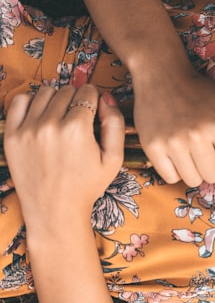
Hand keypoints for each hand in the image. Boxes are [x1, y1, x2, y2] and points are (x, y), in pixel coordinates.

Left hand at [4, 85, 123, 228]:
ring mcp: (27, 130)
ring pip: (44, 93)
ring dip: (55, 99)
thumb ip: (115, 123)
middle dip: (76, 99)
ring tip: (60, 116)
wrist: (55, 211)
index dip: (94, 99)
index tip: (93, 110)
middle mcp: (50, 125)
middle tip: (78, 117)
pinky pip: (19, 101)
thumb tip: (105, 97)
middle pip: (67, 91)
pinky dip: (30, 101)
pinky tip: (40, 115)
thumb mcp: (114, 158)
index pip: (87, 92)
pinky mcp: (11, 136)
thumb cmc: (87, 185)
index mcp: (77, 129)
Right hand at [131, 69, 214, 186]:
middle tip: (206, 150)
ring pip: (192, 180)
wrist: (161, 74)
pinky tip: (175, 153)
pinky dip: (174, 170)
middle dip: (213, 167)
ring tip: (191, 151)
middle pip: (213, 177)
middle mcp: (196, 136)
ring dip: (195, 170)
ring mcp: (172, 143)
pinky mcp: (152, 147)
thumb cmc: (200, 89)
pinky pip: (170, 177)